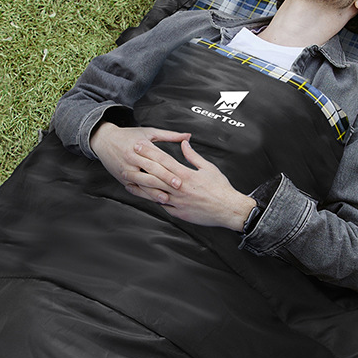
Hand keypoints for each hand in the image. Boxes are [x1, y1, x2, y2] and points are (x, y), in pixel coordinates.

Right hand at [90, 122, 190, 200]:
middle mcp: (133, 157)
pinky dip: (144, 195)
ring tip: (165, 198)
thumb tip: (188, 135)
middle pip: (151, 170)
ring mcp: (126, 169)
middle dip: (165, 179)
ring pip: (142, 182)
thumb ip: (170, 135)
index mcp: (141, 145)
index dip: (170, 167)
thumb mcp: (149, 132)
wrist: (104, 140)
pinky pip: (134, 188)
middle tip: (177, 187)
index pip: (158, 158)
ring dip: (154, 191)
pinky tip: (153, 199)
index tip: (181, 175)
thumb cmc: (128, 136)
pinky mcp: (122, 177)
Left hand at [134, 138, 255, 230]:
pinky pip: (162, 206)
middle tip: (128, 158)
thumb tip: (184, 144)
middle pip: (155, 175)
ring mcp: (177, 202)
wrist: (228, 210)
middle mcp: (179, 188)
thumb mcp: (208, 168)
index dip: (150, 152)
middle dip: (140, 165)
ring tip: (128, 180)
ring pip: (154, 192)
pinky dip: (152, 200)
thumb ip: (193, 156)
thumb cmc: (221, 189)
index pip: (164, 161)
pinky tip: (144, 197)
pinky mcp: (179, 213)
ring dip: (140, 185)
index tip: (140, 145)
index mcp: (186, 175)